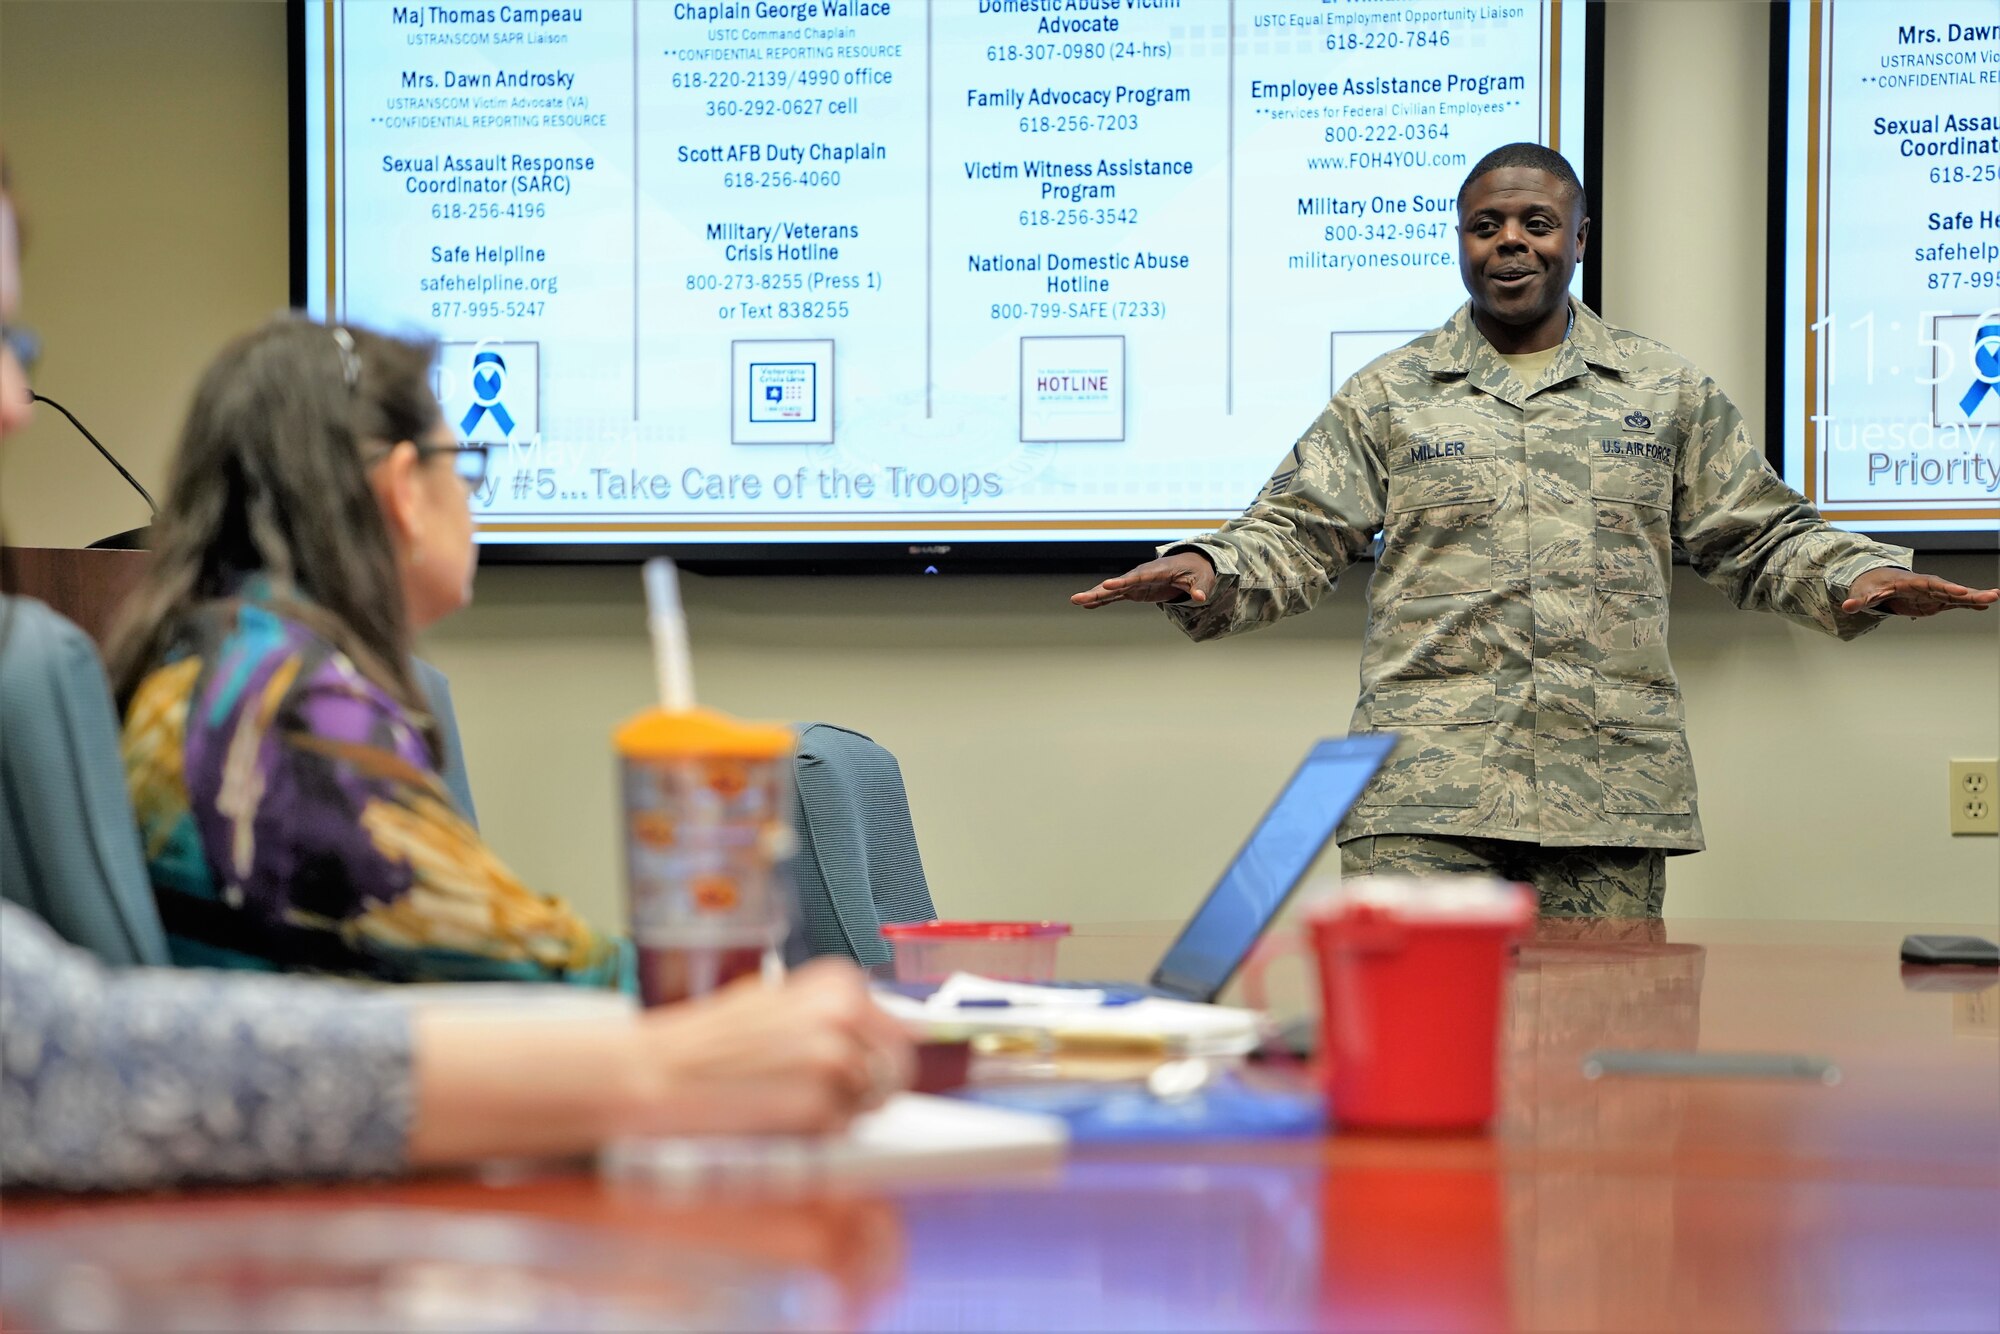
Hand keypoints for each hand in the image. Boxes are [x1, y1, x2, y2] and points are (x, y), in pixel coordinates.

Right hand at [627, 959, 915, 1135]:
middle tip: (813, 1095)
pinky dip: (815, 1137)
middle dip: (867, 1090)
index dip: (878, 1059)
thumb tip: (875, 1037)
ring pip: (871, 1105)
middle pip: (896, 1070)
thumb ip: (828, 1017)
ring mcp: (837, 1062)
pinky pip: (842, 1134)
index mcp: (838, 983)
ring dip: (839, 1114)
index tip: (866, 1071)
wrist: (653, 1075)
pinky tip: (773, 1119)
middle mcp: (846, 1014)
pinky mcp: (822, 1109)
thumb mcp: (773, 1005)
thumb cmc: (704, 1044)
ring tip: (782, 1103)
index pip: (899, 1030)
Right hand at [1071, 551, 1217, 608]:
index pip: (1138, 577)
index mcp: (1157, 570)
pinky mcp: (1134, 590)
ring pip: (1112, 590)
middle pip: (1117, 584)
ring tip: (1076, 601)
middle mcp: (1141, 575)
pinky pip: (1115, 596)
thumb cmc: (1196, 571)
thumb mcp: (1202, 579)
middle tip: (1078, 598)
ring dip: (1094, 596)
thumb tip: (1200, 597)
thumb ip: (1199, 588)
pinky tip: (1086, 605)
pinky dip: (1101, 600)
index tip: (1107, 585)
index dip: (1122, 581)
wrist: (1190, 565)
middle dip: (1099, 590)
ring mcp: (1135, 582)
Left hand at [1840, 567, 1998, 617]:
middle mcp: (1926, 586)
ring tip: (1995, 598)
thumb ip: (1859, 600)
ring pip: (1956, 596)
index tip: (1961, 591)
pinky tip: (1984, 605)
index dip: (1946, 588)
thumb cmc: (1871, 584)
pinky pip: (1953, 603)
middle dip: (1969, 592)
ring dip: (1974, 598)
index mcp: (1911, 581)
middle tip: (1993, 595)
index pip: (1931, 584)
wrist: (1876, 581)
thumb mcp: (1863, 592)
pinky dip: (1968, 604)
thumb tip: (1846, 606)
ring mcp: (1932, 593)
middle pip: (1950, 589)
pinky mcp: (1934, 601)